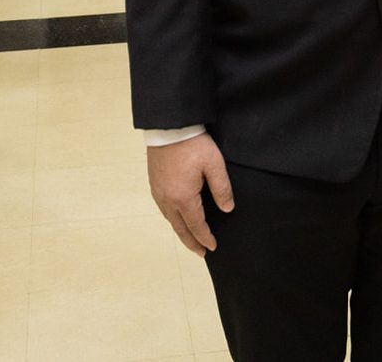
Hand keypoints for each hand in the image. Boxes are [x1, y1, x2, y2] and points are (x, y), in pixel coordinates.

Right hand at [146, 134, 234, 256]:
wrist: (169, 127)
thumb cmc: (192, 144)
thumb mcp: (214, 164)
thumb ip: (222, 188)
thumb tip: (227, 209)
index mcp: (183, 198)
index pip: (196, 226)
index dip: (205, 238)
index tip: (212, 248)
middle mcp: (168, 199)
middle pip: (180, 229)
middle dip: (192, 243)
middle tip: (201, 253)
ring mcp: (159, 192)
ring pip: (170, 220)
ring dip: (181, 232)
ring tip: (190, 239)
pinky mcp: (154, 183)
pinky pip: (163, 209)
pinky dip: (172, 219)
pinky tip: (176, 218)